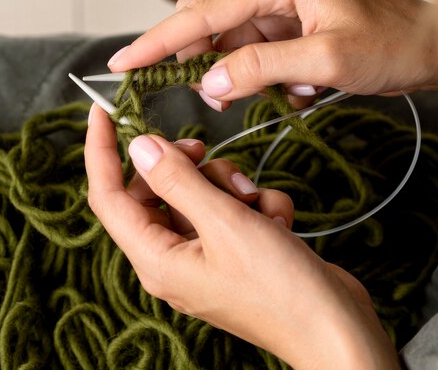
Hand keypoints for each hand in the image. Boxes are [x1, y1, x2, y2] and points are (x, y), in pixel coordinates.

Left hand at [85, 104, 400, 368]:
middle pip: (157, 190)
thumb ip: (177, 182)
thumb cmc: (278, 287)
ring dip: (229, 185)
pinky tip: (277, 221)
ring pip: (198, 193)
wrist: (336, 327)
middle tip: (205, 151)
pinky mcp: (234, 250)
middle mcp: (173, 256)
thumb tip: (139, 148)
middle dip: (185, 166)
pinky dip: (254, 204)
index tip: (103, 111)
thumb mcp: (223, 224)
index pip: (108, 196)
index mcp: (156, 258)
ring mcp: (205, 254)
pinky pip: (230, 209)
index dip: (101, 151)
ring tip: (255, 203)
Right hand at [107, 0, 437, 105]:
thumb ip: (263, 67)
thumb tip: (209, 83)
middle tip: (200, 96)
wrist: (429, 47)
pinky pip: (251, 52)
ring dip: (234, 74)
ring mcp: (278, 6)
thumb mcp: (327, 58)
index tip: (122, 63)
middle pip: (205, 20)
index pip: (200, 11)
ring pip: (227, 41)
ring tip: (277, 91)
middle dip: (194, 60)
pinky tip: (295, 88)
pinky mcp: (286, 27)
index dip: (156, 40)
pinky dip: (258, 76)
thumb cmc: (390, 44)